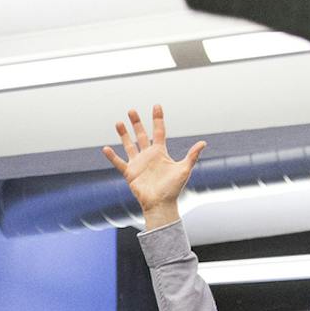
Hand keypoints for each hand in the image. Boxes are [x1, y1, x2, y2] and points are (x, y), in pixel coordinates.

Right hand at [101, 105, 203, 224]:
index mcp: (160, 152)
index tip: (156, 106)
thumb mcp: (184, 169)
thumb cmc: (173, 189)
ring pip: (129, 145)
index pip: (158, 131)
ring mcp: (138, 163)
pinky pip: (119, 163)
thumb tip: (203, 143)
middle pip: (141, 135)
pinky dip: (112, 157)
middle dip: (136, 123)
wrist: (161, 204)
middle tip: (132, 110)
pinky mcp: (130, 173)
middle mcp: (148, 155)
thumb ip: (192, 155)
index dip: (157, 119)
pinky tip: (106, 148)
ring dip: (124, 134)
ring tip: (119, 123)